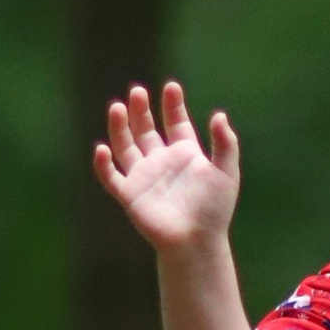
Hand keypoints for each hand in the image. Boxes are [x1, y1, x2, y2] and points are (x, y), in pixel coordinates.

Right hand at [93, 80, 239, 253]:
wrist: (197, 241)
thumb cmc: (215, 209)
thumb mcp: (226, 172)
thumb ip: (225, 144)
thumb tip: (219, 115)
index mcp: (185, 154)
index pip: (175, 122)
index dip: (172, 105)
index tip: (171, 87)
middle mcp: (161, 161)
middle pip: (146, 129)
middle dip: (141, 110)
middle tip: (138, 91)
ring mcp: (143, 176)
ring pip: (125, 146)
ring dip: (120, 127)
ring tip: (117, 107)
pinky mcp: (129, 194)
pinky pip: (111, 176)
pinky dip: (103, 163)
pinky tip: (102, 148)